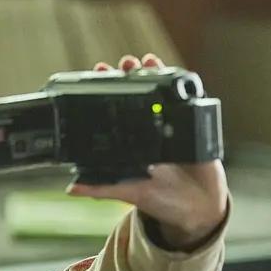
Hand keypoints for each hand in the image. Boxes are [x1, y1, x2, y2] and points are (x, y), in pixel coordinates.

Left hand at [67, 53, 229, 250]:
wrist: (198, 210)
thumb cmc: (162, 201)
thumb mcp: (129, 193)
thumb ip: (102, 188)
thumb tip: (71, 188)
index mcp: (133, 143)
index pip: (116, 111)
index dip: (106, 94)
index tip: (96, 76)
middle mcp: (151, 130)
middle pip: (138, 96)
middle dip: (129, 77)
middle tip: (121, 65)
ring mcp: (173, 126)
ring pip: (161, 94)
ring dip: (152, 73)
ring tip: (142, 61)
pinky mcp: (194, 127)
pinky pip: (188, 101)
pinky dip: (181, 84)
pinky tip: (171, 72)